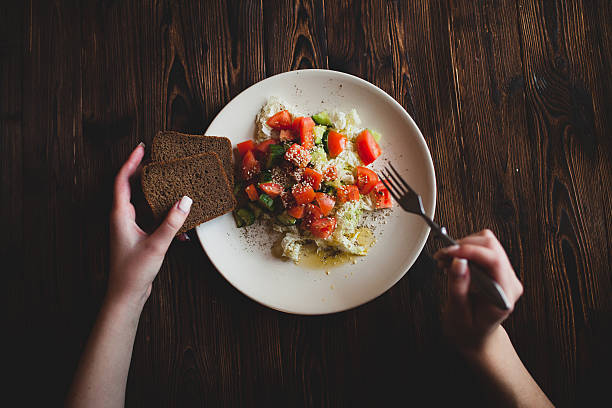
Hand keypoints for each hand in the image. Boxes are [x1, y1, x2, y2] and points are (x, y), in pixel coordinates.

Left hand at [108, 143, 191, 307]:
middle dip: (146, 173)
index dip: (131, 162)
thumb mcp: (156, 245)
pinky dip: (166, 218)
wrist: (126, 295)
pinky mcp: (139, 236)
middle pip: (133, 187)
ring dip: (159, 195)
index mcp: (120, 215)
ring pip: (144, 203)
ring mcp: (130, 227)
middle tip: (160, 160)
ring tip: (174, 185)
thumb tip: (185, 201)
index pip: (123, 180)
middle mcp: (123, 218)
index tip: (142, 148)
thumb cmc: (133, 272)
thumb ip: (172, 222)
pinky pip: (153, 218)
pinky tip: (182, 229)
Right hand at [434, 229, 523, 352]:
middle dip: (464, 245)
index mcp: (503, 295)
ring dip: (463, 246)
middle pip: (491, 246)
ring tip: (446, 260)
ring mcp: (504, 273)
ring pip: (486, 242)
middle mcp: (508, 281)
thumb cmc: (468, 330)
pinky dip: (464, 249)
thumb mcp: (458, 313)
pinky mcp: (495, 268)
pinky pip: (482, 248)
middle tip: (443, 256)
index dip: (470, 250)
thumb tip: (458, 261)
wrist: (475, 336)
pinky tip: (453, 261)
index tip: (449, 252)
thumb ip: (458, 287)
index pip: (494, 260)